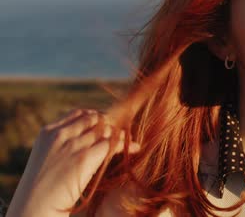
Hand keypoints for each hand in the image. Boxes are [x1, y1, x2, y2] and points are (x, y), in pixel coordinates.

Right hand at [6, 108, 139, 216]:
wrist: (34, 205)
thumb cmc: (41, 187)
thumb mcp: (47, 157)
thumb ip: (61, 143)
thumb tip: (87, 137)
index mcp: (48, 132)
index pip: (79, 113)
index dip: (95, 116)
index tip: (105, 123)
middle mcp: (61, 134)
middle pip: (95, 119)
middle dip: (109, 125)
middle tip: (120, 132)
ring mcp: (73, 145)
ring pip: (105, 130)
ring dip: (119, 135)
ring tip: (129, 139)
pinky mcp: (85, 158)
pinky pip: (112, 144)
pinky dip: (126, 144)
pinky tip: (134, 147)